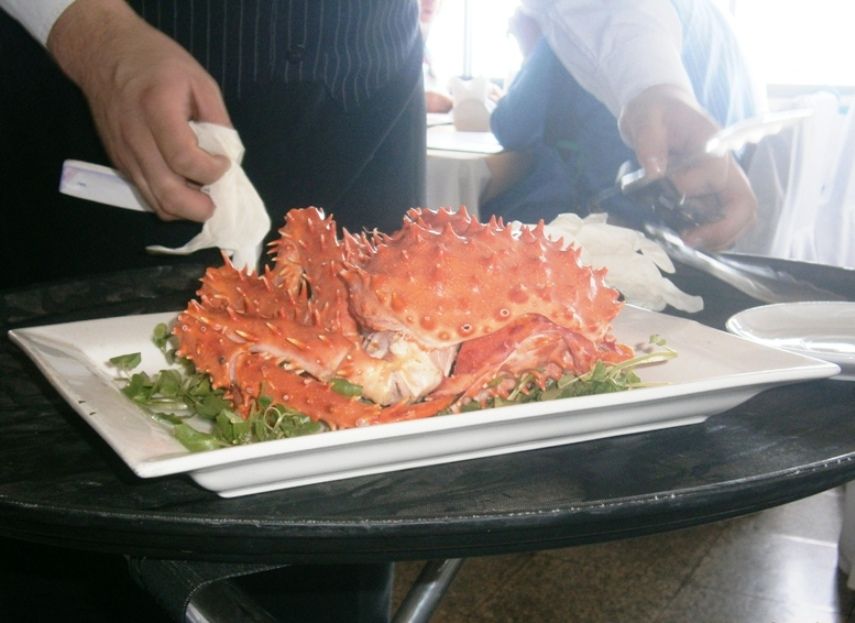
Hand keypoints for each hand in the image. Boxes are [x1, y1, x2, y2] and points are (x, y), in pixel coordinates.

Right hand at [48, 0, 230, 221]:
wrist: (103, 53)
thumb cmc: (156, 60)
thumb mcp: (199, 80)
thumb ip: (218, 120)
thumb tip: (231, 156)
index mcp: (157, 110)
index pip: (185, 160)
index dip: (212, 171)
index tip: (224, 162)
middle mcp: (136, 138)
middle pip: (168, 193)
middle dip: (200, 208)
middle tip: (217, 200)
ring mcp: (124, 154)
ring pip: (156, 202)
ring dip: (185, 209)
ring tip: (203, 196)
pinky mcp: (120, 162)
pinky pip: (147, 194)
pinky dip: (169, 200)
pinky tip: (185, 187)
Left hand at [618, 85, 756, 250]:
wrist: (659, 110)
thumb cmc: (656, 110)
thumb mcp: (645, 117)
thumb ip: (649, 141)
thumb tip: (655, 172)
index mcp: (713, 144)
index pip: (716, 173)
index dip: (691, 186)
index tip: (664, 186)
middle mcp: (724, 167)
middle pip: (744, 204)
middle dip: (722, 229)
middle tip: (690, 241)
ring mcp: (719, 184)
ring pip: (736, 219)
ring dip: (715, 237)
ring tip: (685, 244)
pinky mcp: (709, 195)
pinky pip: (719, 222)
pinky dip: (708, 235)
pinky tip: (685, 239)